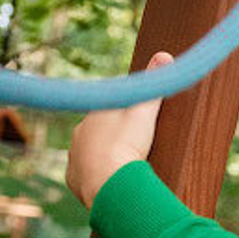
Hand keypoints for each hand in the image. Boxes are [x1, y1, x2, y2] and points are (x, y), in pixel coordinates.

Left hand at [66, 51, 172, 207]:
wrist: (110, 183)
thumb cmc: (127, 144)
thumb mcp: (145, 110)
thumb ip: (153, 84)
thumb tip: (164, 55)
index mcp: (94, 115)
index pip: (110, 109)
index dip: (126, 115)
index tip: (138, 122)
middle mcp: (79, 134)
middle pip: (98, 132)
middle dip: (113, 137)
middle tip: (135, 146)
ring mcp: (74, 158)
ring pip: (90, 153)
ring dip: (104, 157)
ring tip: (124, 165)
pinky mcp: (74, 180)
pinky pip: (85, 176)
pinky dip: (97, 176)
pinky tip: (111, 180)